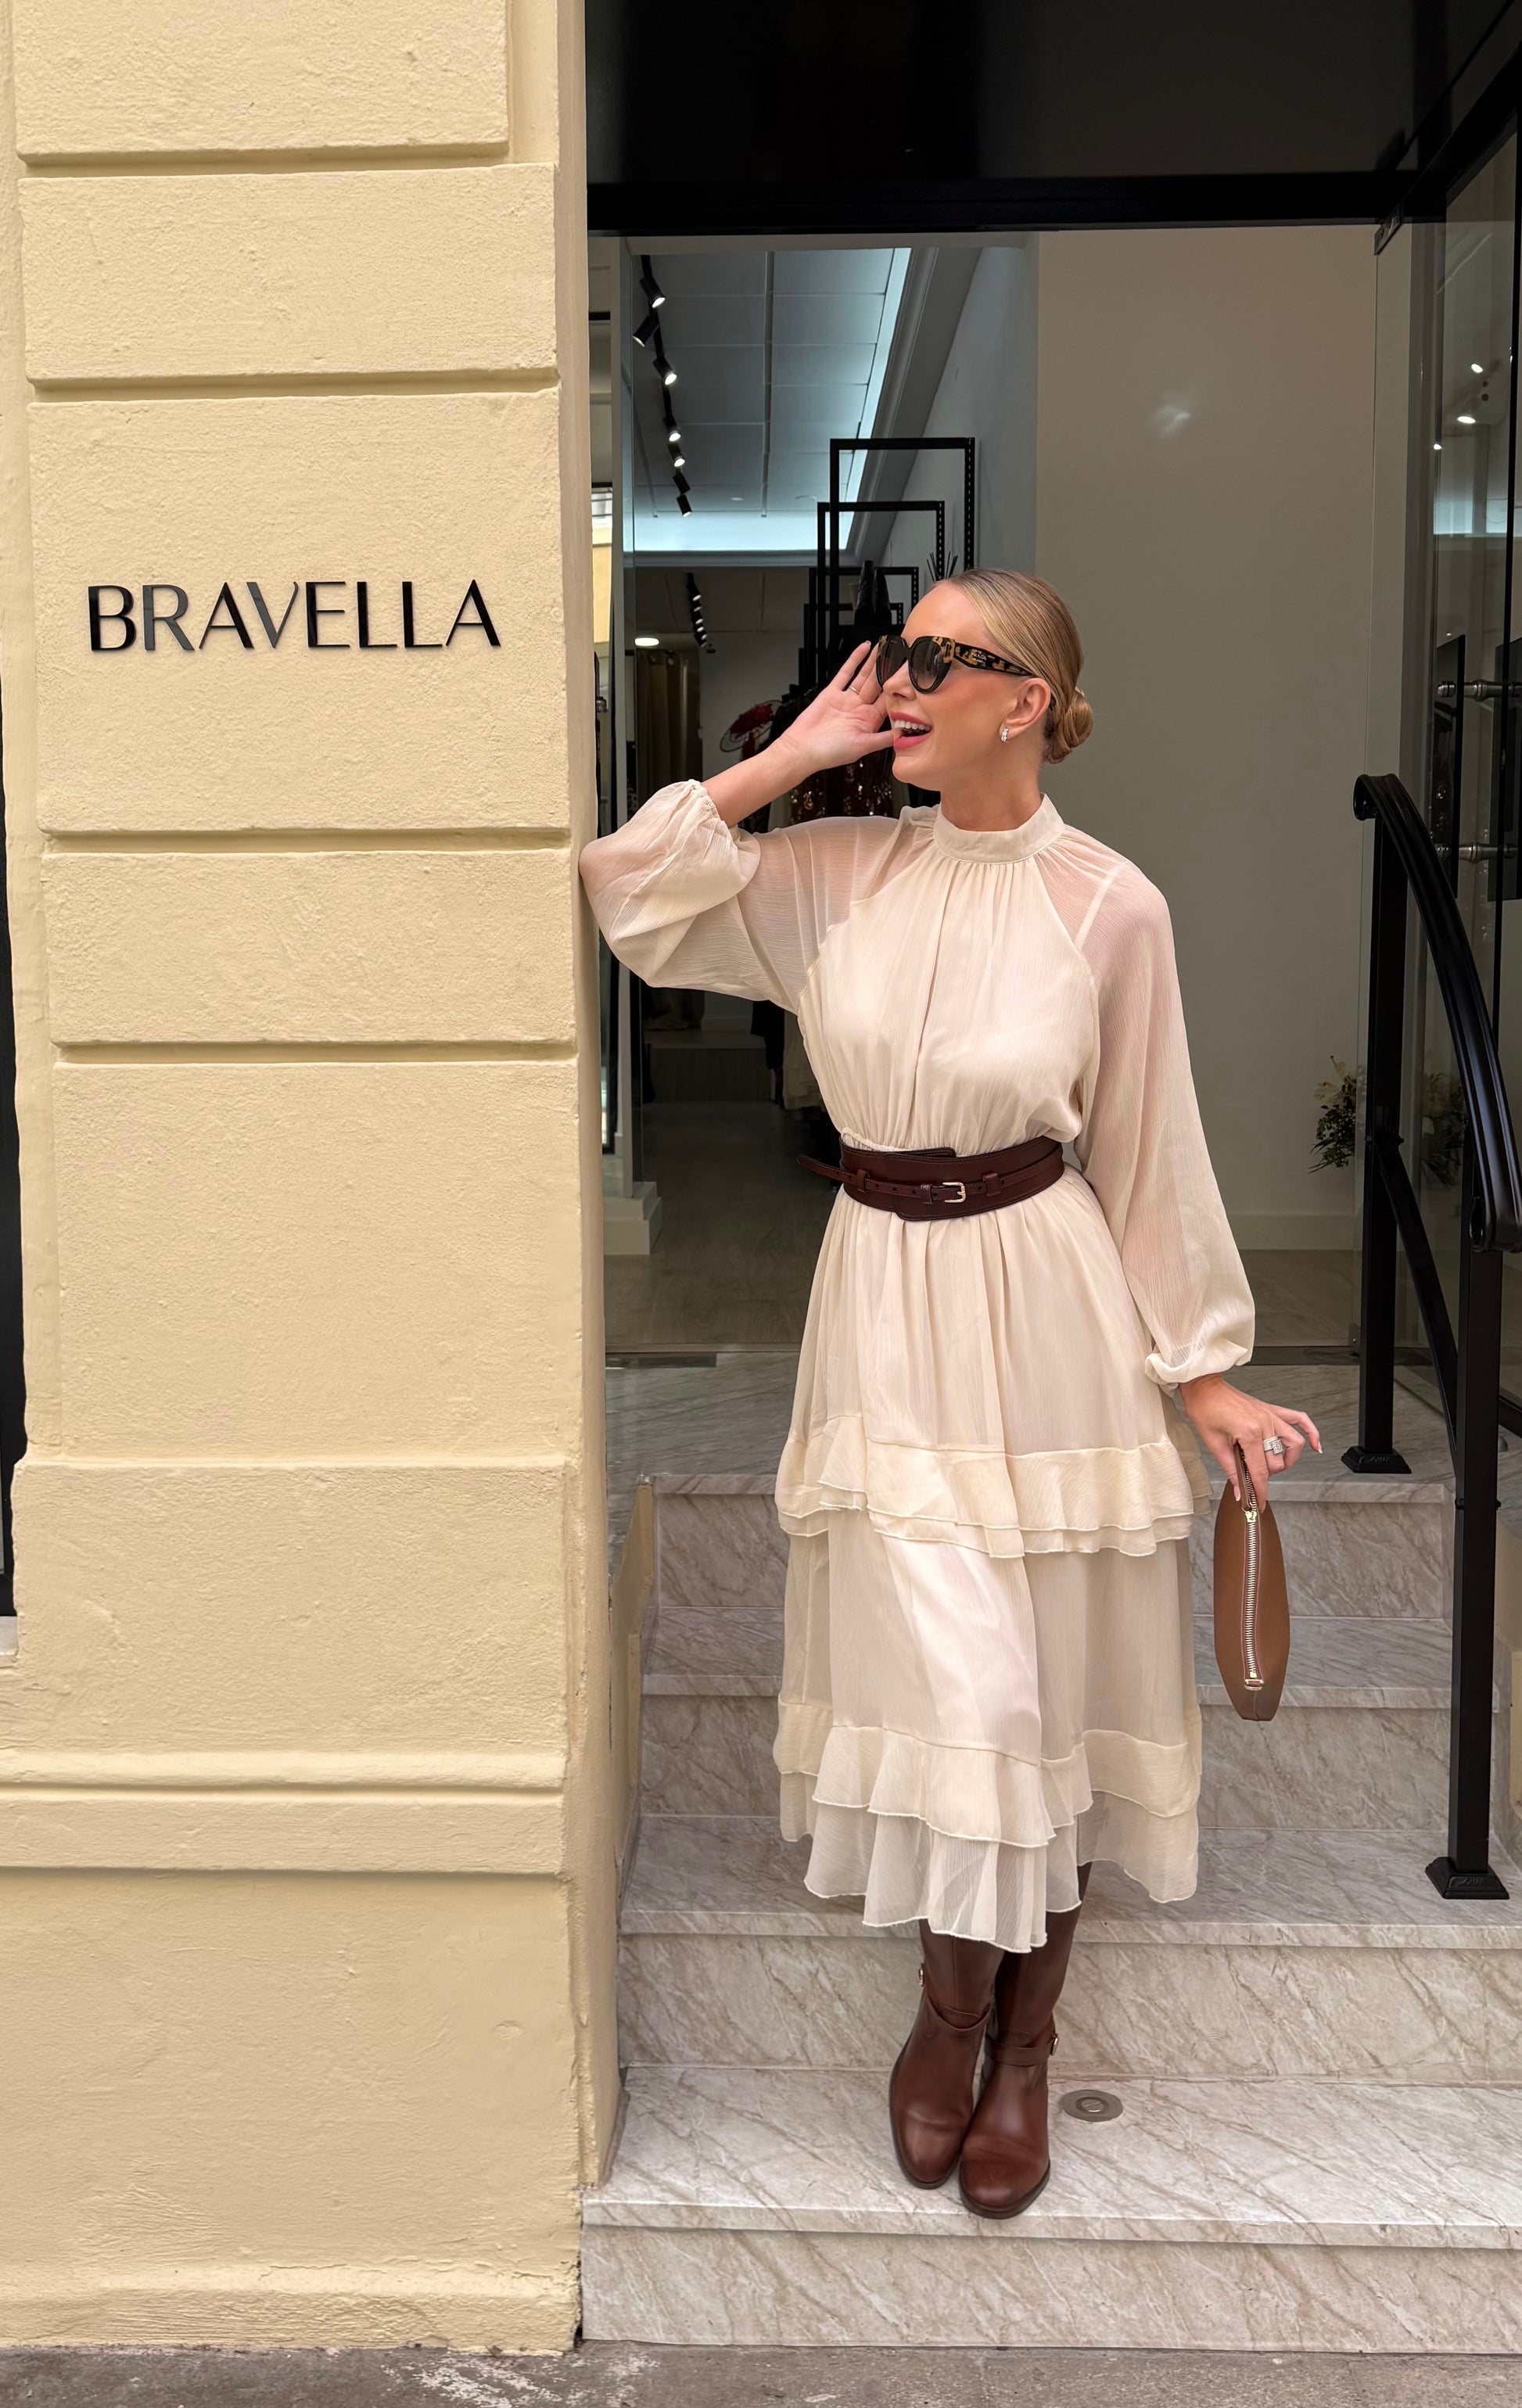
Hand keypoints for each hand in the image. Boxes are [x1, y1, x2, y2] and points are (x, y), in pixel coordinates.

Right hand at [771, 642, 893, 781]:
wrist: (802, 749)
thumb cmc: (829, 753)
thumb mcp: (862, 747)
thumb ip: (883, 739)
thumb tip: (904, 734)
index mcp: (868, 722)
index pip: (888, 701)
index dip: (898, 688)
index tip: (908, 675)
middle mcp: (859, 709)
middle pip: (878, 685)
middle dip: (888, 670)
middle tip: (899, 654)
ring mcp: (846, 699)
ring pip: (864, 676)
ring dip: (874, 662)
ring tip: (885, 648)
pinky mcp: (831, 693)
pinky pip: (845, 672)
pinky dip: (854, 659)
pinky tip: (863, 649)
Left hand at [1176, 1373, 1321, 1507]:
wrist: (1205, 1389)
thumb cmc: (1206, 1411)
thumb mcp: (1215, 1445)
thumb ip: (1231, 1470)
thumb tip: (1239, 1492)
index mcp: (1249, 1434)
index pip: (1260, 1471)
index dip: (1260, 1492)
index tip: (1259, 1503)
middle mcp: (1265, 1424)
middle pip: (1276, 1461)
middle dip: (1266, 1475)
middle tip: (1251, 1476)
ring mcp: (1271, 1416)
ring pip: (1294, 1444)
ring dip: (1288, 1459)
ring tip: (1274, 1465)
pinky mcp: (1272, 1410)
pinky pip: (1300, 1419)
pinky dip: (1311, 1432)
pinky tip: (1314, 1445)